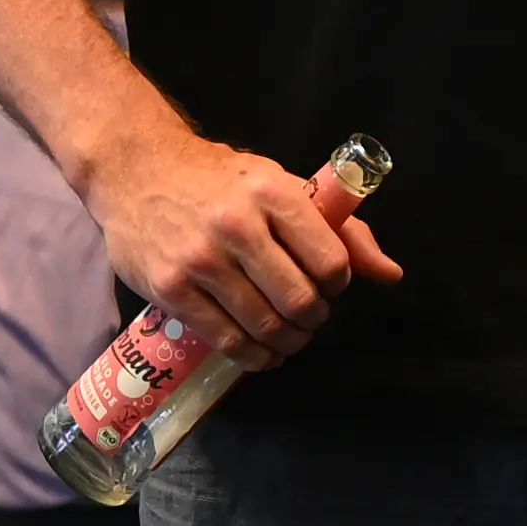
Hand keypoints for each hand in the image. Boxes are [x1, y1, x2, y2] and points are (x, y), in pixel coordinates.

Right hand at [85, 124, 400, 370]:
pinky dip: (251, 356)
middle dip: (313, 319)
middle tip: (309, 317)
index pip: (330, 261)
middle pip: (299, 300)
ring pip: (264, 324)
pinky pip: (224, 338)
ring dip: (287, 342)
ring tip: (288, 337)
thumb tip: (389, 273)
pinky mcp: (171, 288)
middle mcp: (237, 225)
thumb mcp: (281, 185)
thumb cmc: (220, 180)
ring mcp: (200, 259)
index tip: (329, 285)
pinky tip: (260, 353)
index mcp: (274, 193)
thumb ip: (339, 229)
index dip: (338, 283)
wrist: (137, 169)